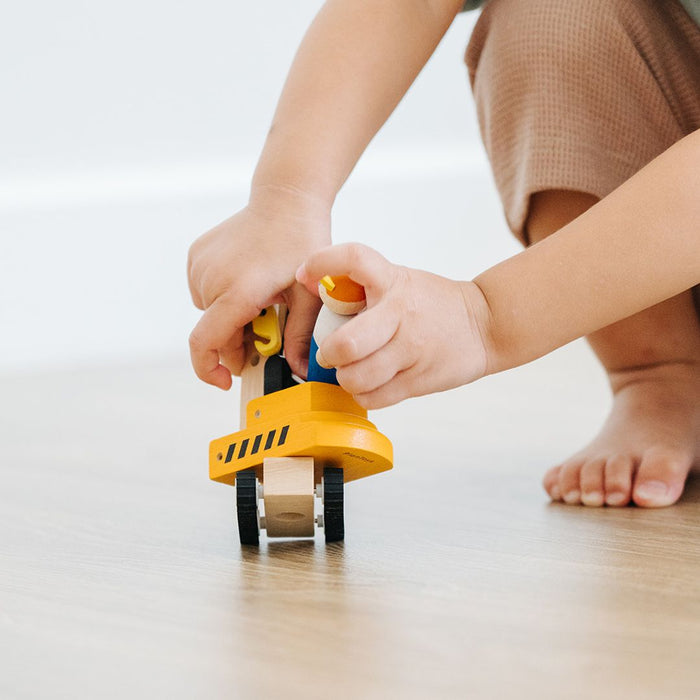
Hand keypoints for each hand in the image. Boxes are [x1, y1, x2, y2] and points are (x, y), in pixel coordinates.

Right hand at [187, 188, 329, 387]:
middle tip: (266, 336)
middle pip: (214, 332)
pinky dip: (222, 298)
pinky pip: (204, 291)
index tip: (226, 381)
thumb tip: (297, 371)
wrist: (286, 201)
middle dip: (236, 344)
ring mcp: (200, 265)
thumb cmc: (301, 245)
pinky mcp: (196, 255)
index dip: (209, 370)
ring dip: (230, 319)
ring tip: (261, 302)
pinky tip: (247, 283)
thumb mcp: (309, 296)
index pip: (205, 343)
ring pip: (209, 313)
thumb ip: (300, 337)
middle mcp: (211, 279)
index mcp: (237, 292)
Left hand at [296, 243, 491, 407]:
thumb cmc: (432, 303)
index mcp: (393, 281)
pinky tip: (370, 384)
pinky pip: (374, 397)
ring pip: (357, 378)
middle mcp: (400, 314)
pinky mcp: (418, 380)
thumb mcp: (400, 280)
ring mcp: (411, 350)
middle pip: (346, 344)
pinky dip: (364, 394)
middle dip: (329, 353)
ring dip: (346, 378)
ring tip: (352, 371)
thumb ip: (363, 288)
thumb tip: (313, 290)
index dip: (322, 262)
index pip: (354, 259)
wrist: (485, 324)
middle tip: (330, 353)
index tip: (303, 275)